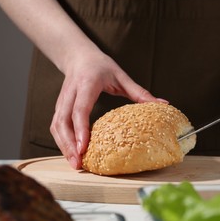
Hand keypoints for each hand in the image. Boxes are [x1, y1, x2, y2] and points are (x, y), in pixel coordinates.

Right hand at [50, 51, 166, 168]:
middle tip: (78, 164)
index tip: (84, 147)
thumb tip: (163, 104)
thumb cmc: (101, 66)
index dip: (80, 129)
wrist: (78, 56)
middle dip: (69, 144)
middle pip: (63, 122)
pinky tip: (71, 153)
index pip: (80, 109)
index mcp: (86, 84)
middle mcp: (70, 93)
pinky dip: (62, 142)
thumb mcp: (122, 76)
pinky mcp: (59, 107)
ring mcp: (62, 101)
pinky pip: (57, 126)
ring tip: (75, 164)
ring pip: (56, 126)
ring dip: (63, 146)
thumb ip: (140, 92)